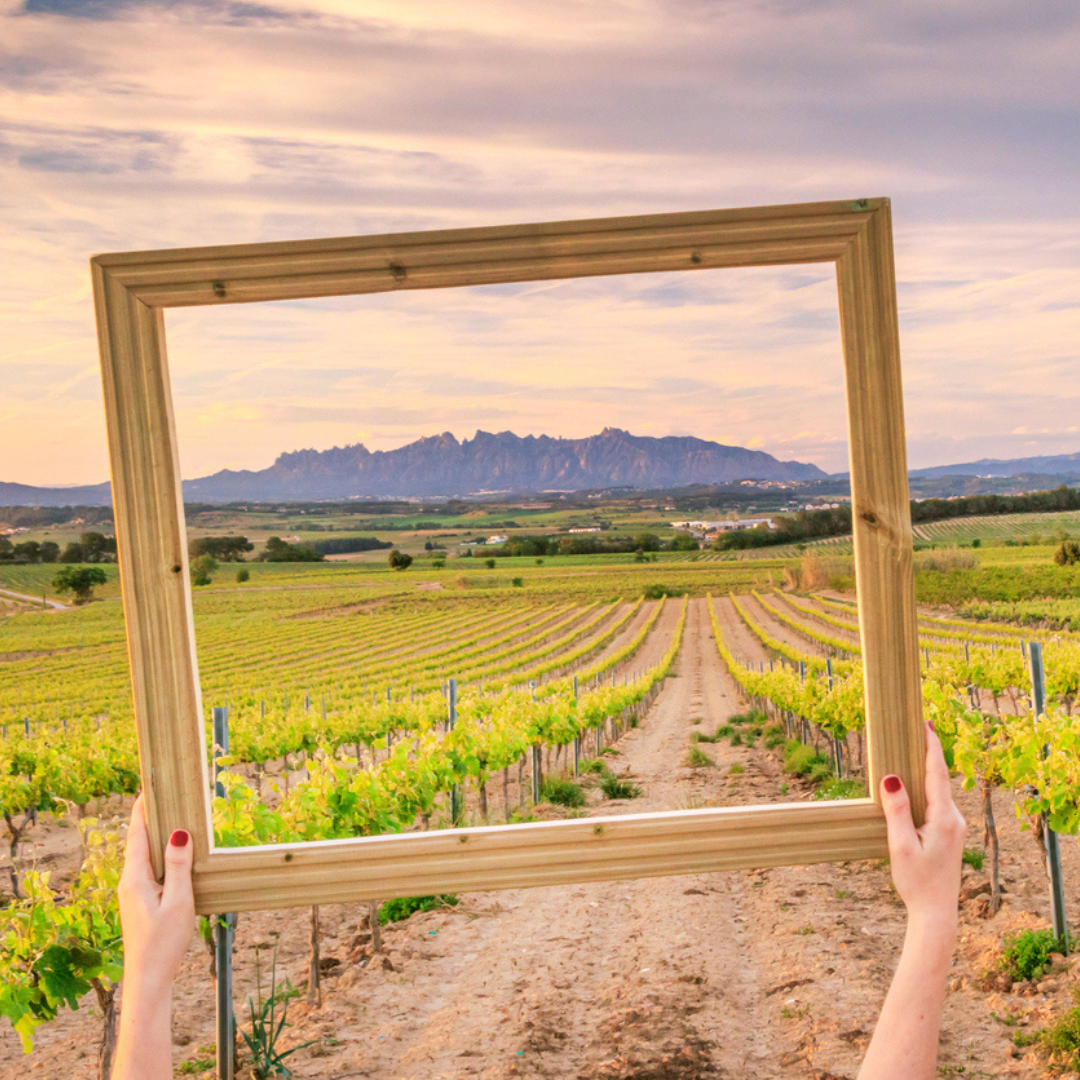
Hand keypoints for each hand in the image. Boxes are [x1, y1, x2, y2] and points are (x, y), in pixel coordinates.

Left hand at [117, 792, 194, 998]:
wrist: (148, 980)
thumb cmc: (164, 943)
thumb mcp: (179, 902)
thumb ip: (180, 866)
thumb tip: (179, 832)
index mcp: (135, 878)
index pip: (136, 833)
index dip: (142, 809)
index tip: (148, 785)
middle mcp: (129, 882)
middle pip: (138, 841)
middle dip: (149, 817)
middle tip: (164, 794)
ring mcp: (133, 893)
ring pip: (143, 856)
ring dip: (155, 835)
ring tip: (171, 816)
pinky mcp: (140, 903)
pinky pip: (149, 869)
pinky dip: (159, 854)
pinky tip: (173, 855)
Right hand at [879, 721, 965, 931]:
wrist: (936, 913)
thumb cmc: (916, 882)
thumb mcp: (901, 845)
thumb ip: (897, 810)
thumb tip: (891, 777)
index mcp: (943, 818)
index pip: (937, 773)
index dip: (931, 746)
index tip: (926, 723)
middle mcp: (953, 819)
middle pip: (939, 777)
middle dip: (927, 752)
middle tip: (917, 728)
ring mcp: (953, 827)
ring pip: (938, 791)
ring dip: (925, 771)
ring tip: (911, 750)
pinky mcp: (949, 835)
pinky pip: (936, 803)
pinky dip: (925, 788)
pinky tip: (912, 786)